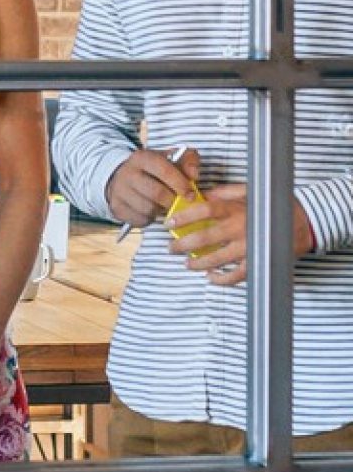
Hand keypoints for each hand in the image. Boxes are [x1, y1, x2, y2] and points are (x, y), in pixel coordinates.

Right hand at [107, 147, 200, 228]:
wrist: (121, 177)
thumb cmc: (153, 170)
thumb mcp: (170, 159)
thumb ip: (188, 161)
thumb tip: (194, 176)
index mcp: (142, 158)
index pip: (164, 170)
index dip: (181, 184)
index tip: (191, 195)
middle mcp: (127, 173)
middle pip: (156, 193)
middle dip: (172, 201)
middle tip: (179, 204)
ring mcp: (119, 191)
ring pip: (148, 209)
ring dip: (161, 211)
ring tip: (164, 206)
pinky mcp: (116, 207)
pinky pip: (139, 219)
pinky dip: (150, 219)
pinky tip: (151, 211)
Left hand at [167, 184, 314, 285]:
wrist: (303, 222)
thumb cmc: (270, 205)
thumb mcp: (247, 191)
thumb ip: (224, 192)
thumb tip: (201, 195)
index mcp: (236, 209)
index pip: (204, 211)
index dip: (184, 217)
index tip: (169, 223)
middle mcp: (240, 229)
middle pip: (205, 238)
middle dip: (183, 245)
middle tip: (170, 248)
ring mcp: (248, 248)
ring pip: (217, 260)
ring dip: (198, 264)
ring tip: (187, 264)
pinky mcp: (257, 262)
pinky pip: (236, 276)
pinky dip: (221, 280)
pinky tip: (210, 278)